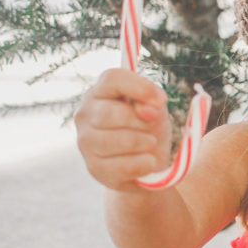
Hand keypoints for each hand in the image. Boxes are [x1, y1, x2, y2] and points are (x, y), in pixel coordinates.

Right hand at [74, 68, 170, 191]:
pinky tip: (148, 161)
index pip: (112, 79)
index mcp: (99, 92)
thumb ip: (151, 104)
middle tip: (152, 128)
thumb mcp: (155, 110)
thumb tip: (147, 111)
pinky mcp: (93, 168)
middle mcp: (85, 114)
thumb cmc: (147, 129)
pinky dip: (142, 164)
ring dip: (143, 143)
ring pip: (114, 141)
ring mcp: (85, 142)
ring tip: (151, 144)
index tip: (161, 101)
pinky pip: (121, 166)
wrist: (147, 163)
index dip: (139, 87)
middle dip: (141, 122)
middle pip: (112, 113)